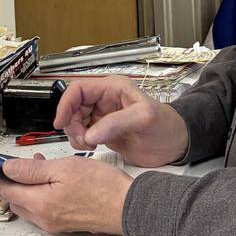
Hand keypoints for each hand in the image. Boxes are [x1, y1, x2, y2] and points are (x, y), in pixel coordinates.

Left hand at [0, 155, 132, 235]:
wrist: (128, 207)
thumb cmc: (102, 187)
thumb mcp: (64, 168)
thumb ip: (32, 170)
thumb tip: (7, 168)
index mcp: (39, 204)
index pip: (5, 190)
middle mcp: (43, 218)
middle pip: (14, 199)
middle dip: (10, 179)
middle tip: (12, 161)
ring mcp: (54, 223)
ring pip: (27, 203)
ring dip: (25, 185)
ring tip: (36, 165)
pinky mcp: (64, 223)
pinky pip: (41, 208)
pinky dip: (38, 193)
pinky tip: (50, 180)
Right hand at [53, 77, 188, 167]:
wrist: (174, 145)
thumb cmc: (166, 125)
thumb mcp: (143, 118)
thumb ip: (116, 123)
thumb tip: (90, 133)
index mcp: (113, 88)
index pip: (79, 89)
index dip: (66, 104)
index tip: (61, 121)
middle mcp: (105, 100)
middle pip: (73, 107)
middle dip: (72, 124)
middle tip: (82, 139)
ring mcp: (103, 117)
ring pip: (75, 122)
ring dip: (76, 135)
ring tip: (89, 144)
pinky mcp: (103, 132)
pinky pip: (82, 134)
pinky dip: (81, 142)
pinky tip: (92, 146)